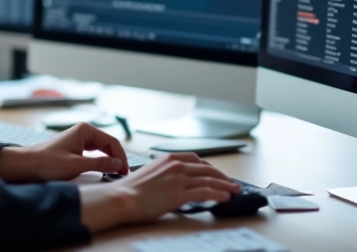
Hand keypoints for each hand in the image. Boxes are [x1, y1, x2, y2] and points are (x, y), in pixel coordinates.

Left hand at [0, 122, 127, 182]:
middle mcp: (83, 131)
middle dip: (117, 158)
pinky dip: (100, 161)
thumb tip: (119, 164)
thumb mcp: (76, 165)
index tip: (125, 171)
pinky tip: (102, 170)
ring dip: (109, 160)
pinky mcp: (74, 148)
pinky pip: (93, 153)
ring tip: (115, 174)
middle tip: (123, 174)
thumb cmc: (47, 163)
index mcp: (85, 130)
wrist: (25, 165)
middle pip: (108, 144)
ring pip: (101, 149)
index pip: (112, 141)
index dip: (121, 157)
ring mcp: (78, 139)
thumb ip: (100, 164)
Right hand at [78, 153, 239, 232]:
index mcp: (168, 158)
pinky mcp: (179, 194)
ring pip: (210, 180)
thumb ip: (165, 172)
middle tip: (232, 183)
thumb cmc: (130, 189)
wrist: (121, 198)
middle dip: (222, 176)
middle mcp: (176, 166)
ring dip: (226, 186)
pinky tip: (225, 198)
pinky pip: (205, 193)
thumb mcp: (149, 172)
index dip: (209, 167)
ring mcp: (178, 179)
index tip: (216, 173)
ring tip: (235, 191)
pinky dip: (218, 194)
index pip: (196, 159)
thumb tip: (175, 181)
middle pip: (207, 169)